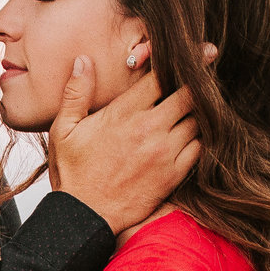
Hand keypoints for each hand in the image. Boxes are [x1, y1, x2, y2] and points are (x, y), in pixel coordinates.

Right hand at [46, 56, 201, 233]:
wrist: (83, 218)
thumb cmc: (72, 174)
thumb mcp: (63, 130)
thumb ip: (76, 93)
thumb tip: (84, 60)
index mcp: (123, 113)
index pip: (162, 77)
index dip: (184, 61)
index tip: (200, 52)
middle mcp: (149, 129)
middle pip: (190, 94)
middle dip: (199, 82)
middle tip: (206, 75)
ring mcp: (164, 152)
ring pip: (199, 120)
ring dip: (201, 111)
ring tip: (202, 104)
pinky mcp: (173, 174)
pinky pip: (200, 147)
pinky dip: (201, 137)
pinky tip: (195, 133)